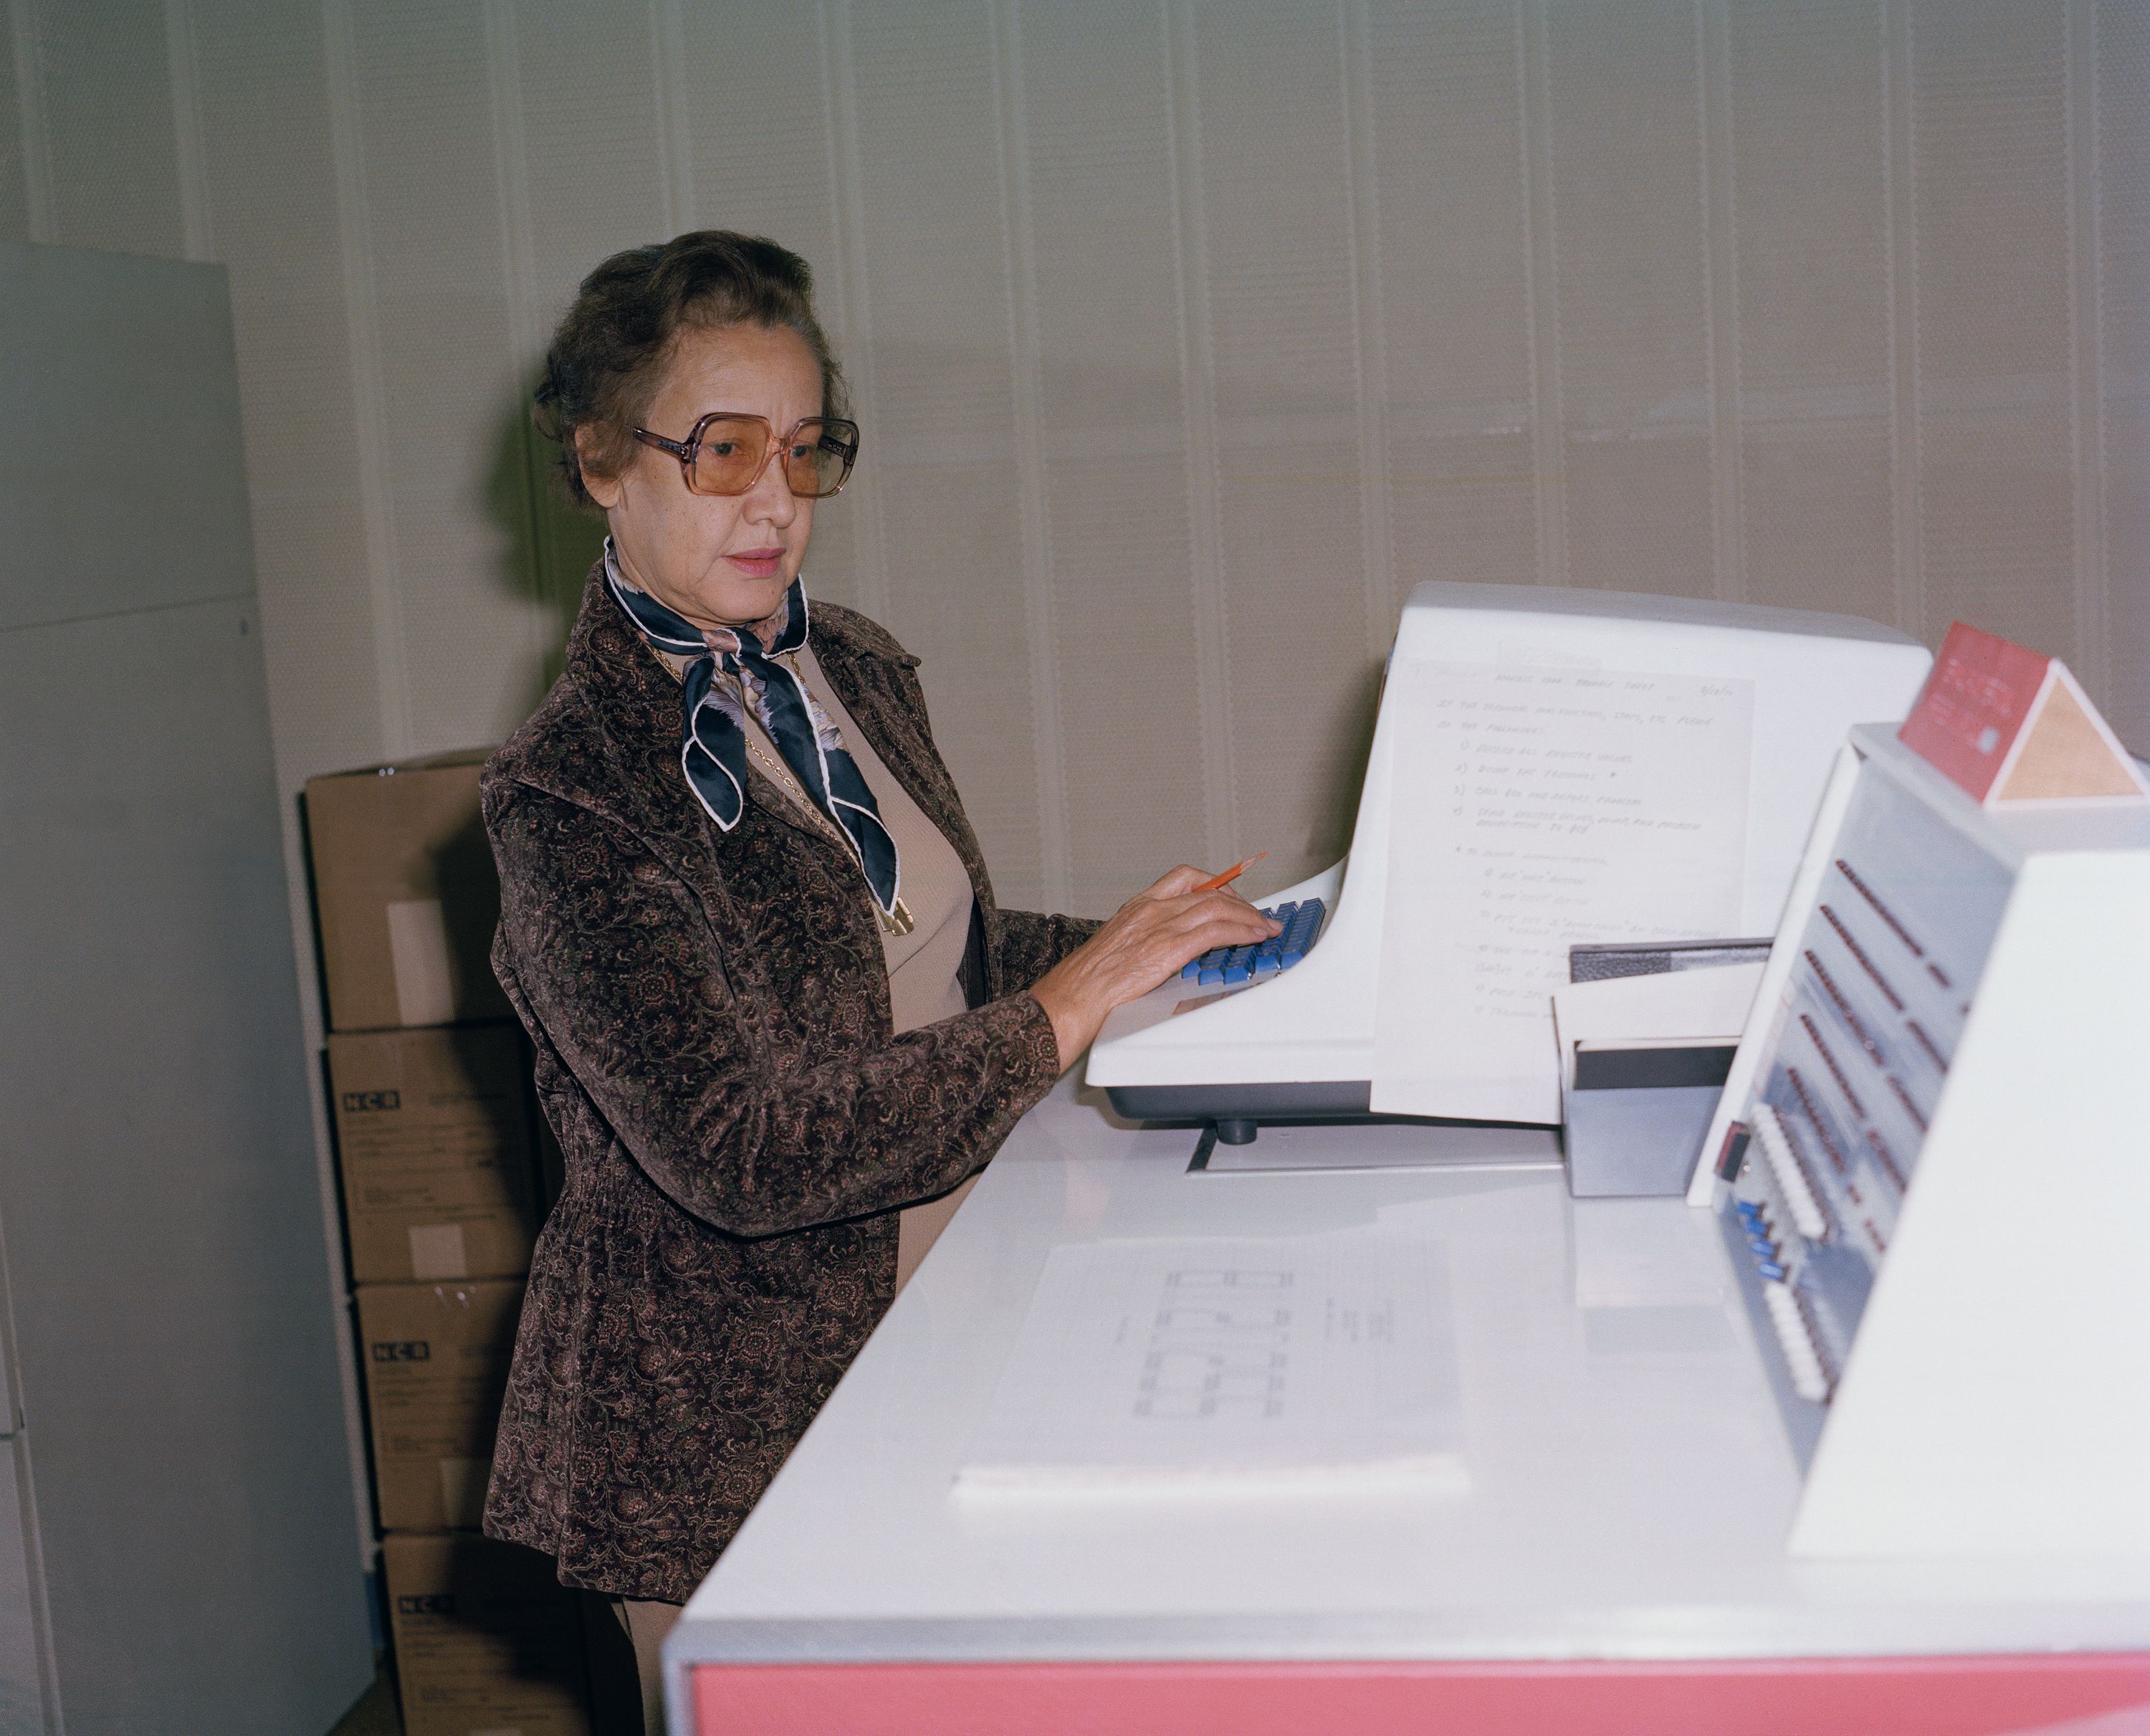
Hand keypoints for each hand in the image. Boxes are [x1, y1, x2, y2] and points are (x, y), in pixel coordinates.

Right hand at [1028, 865, 1280, 1071]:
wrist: (1071, 998)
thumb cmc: (1088, 983)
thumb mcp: (1119, 948)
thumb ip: (1147, 941)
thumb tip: (1175, 951)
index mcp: (1138, 906)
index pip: (1185, 877)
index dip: (1217, 883)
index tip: (1233, 896)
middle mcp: (1150, 909)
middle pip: (1209, 890)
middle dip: (1241, 902)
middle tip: (1258, 915)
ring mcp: (1159, 926)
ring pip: (1218, 906)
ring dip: (1249, 916)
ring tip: (1265, 927)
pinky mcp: (1167, 948)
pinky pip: (1215, 931)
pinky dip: (1242, 931)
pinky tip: (1254, 937)